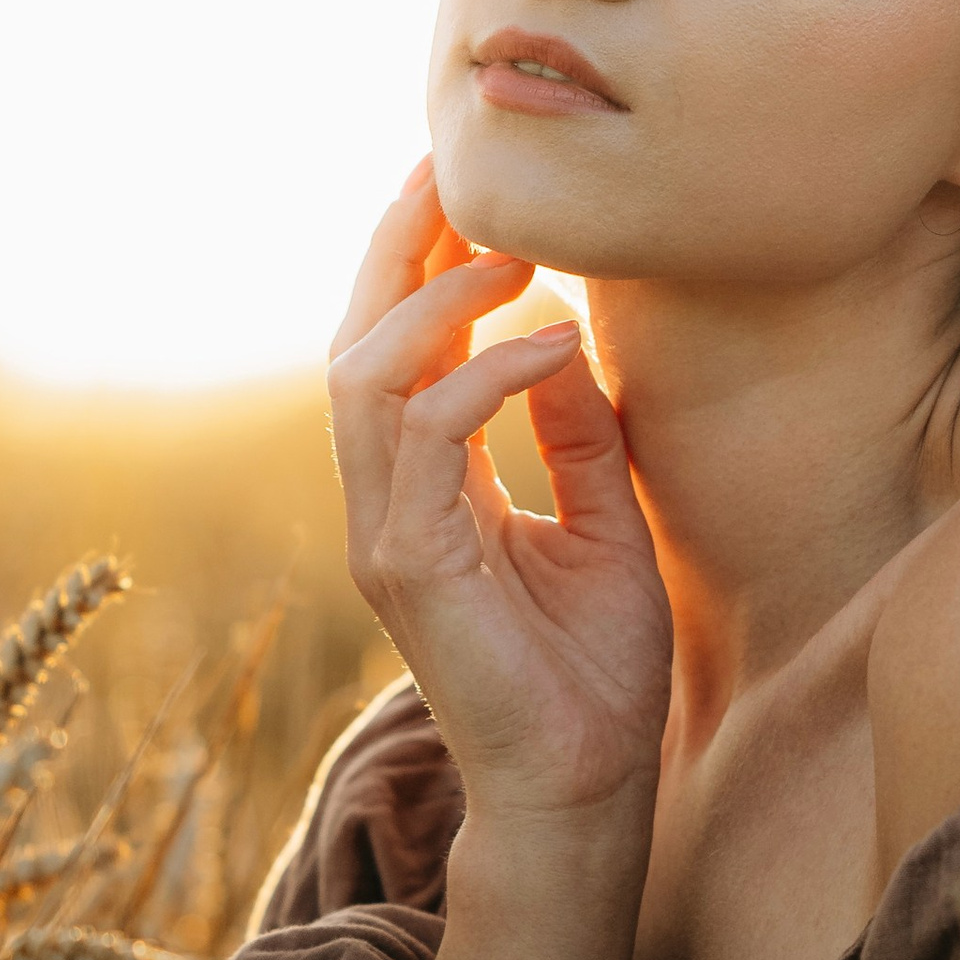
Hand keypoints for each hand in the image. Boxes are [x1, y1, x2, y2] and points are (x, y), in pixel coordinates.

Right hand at [328, 162, 672, 847]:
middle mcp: (385, 503)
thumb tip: (562, 331)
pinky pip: (423, 441)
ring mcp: (384, 535)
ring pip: (361, 377)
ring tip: (512, 252)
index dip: (414, 261)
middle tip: (455, 170)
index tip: (463, 185)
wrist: (586, 789)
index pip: (394, 349)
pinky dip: (481, 376)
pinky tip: (547, 344)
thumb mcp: (603, 521)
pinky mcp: (407, 569)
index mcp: (422, 489)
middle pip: (355, 340)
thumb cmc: (594, 670)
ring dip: (433, 298)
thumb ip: (575, 433)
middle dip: (397, 247)